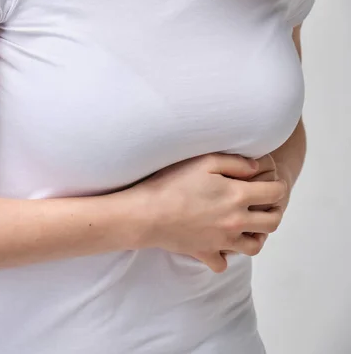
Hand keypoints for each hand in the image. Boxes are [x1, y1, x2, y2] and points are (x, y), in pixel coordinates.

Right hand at [116, 153, 286, 272]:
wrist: (146, 214)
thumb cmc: (172, 183)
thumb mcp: (204, 161)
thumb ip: (235, 162)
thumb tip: (255, 168)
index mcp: (238, 196)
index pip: (276, 193)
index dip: (277, 186)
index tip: (270, 184)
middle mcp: (236, 221)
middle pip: (273, 223)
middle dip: (273, 212)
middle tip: (262, 205)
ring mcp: (222, 240)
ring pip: (254, 247)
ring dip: (255, 236)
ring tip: (245, 227)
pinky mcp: (206, 253)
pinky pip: (222, 263)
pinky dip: (224, 256)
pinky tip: (217, 245)